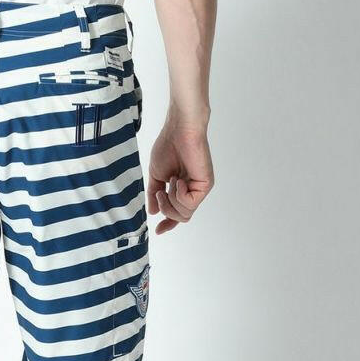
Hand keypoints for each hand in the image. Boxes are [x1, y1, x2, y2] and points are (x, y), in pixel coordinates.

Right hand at [147, 120, 213, 234]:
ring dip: (170, 201)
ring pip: (185, 214)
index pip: (178, 213)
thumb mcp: (156, 175)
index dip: (168, 223)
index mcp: (182, 188)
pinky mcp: (206, 184)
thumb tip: (153, 212)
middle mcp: (193, 190)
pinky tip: (178, 180)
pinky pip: (190, 203)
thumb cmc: (168, 146)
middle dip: (165, 209)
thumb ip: (155, 194)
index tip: (158, 231)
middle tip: (159, 191)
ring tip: (170, 181)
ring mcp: (200, 188)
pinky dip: (179, 195)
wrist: (178, 129)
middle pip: (180, 217)